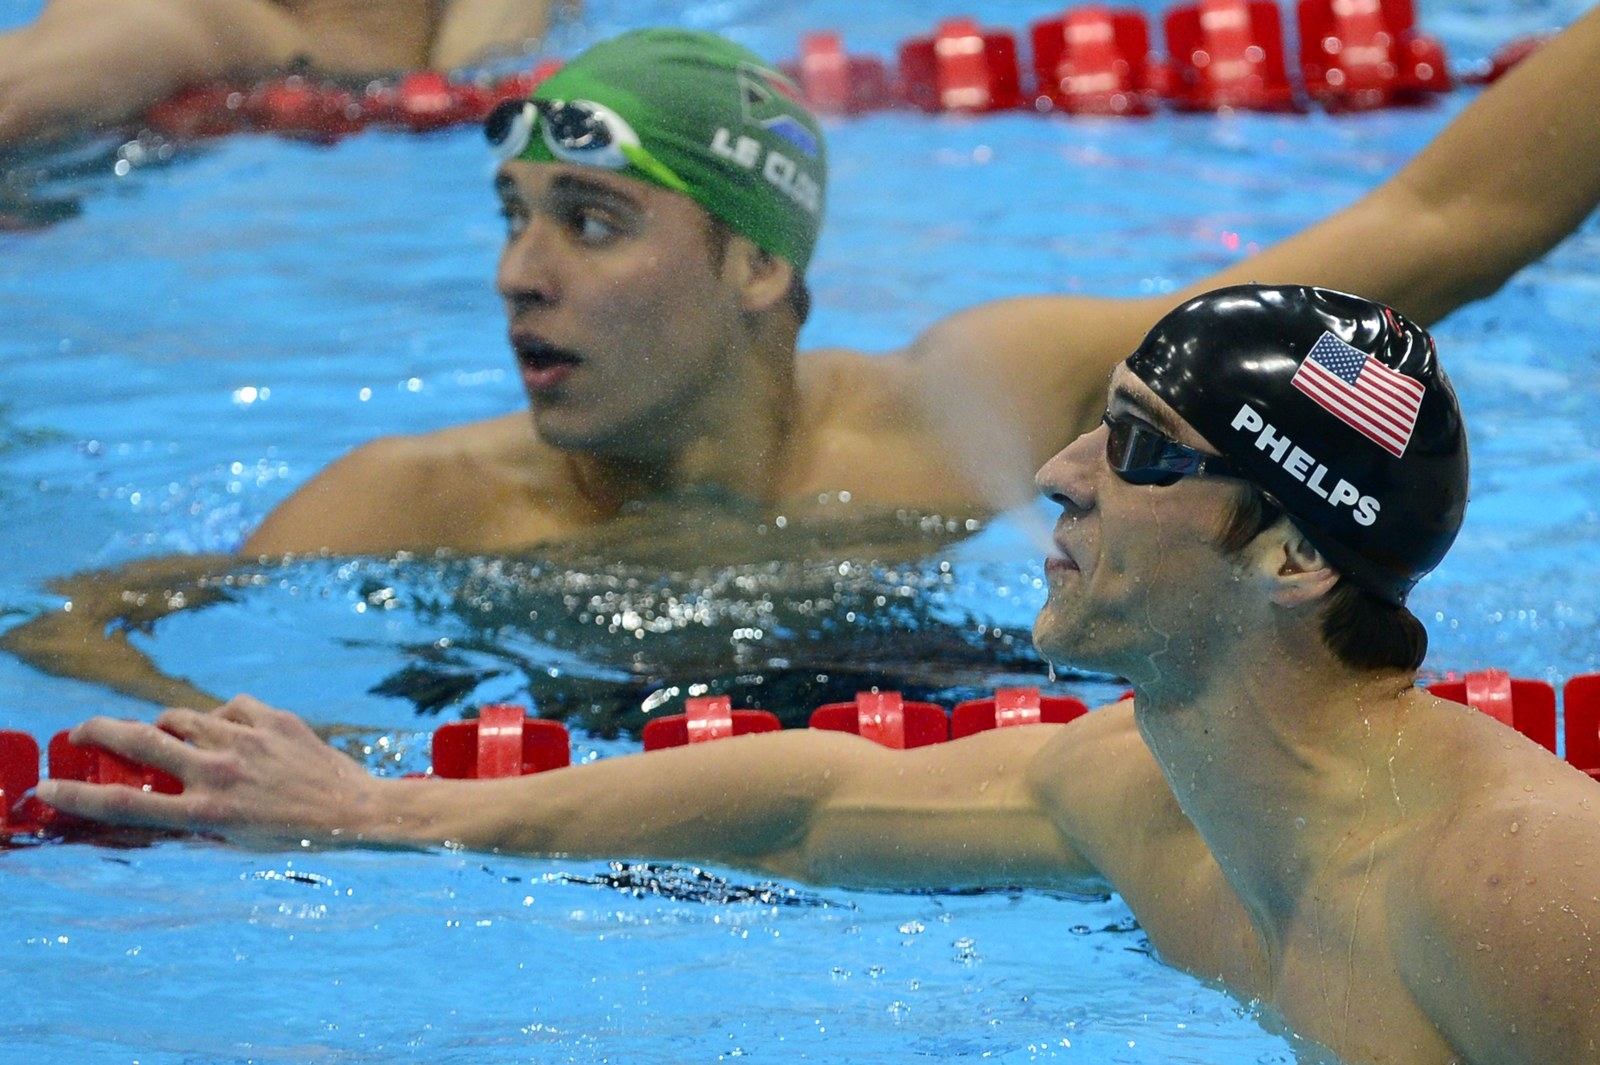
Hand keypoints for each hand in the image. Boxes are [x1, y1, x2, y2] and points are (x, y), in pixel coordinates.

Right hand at [36, 695, 385, 846]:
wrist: (354, 811)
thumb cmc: (292, 836)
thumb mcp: (233, 841)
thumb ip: (190, 820)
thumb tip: (150, 805)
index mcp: (205, 812)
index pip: (123, 803)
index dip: (76, 795)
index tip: (46, 787)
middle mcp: (219, 773)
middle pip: (139, 739)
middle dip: (98, 731)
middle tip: (79, 731)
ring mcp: (245, 741)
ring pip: (183, 717)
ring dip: (169, 727)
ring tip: (172, 740)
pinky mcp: (271, 718)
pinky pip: (228, 708)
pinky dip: (222, 720)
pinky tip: (233, 736)